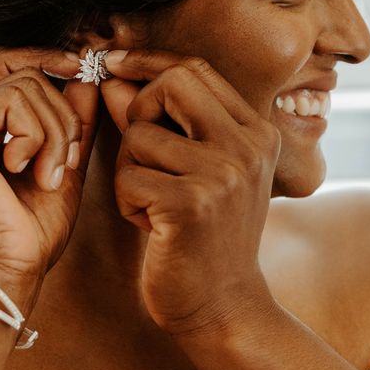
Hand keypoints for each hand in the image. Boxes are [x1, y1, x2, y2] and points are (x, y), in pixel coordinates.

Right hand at [0, 47, 99, 291]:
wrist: (10, 268)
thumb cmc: (33, 226)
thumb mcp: (64, 160)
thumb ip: (73, 117)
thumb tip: (87, 72)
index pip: (12, 62)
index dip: (49, 57)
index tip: (84, 67)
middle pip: (27, 72)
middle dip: (64, 112)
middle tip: (67, 161)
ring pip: (25, 85)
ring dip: (53, 132)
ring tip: (47, 176)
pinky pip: (10, 101)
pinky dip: (33, 136)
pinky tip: (21, 170)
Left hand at [100, 49, 280, 336]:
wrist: (223, 307)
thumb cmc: (202, 232)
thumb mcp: (190, 168)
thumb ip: (156, 119)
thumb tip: (113, 78)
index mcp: (256, 131)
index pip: (195, 68)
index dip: (148, 62)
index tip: (114, 63)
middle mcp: (248, 145)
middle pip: (173, 82)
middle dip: (140, 108)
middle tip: (143, 151)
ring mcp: (224, 173)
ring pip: (140, 133)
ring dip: (130, 169)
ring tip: (153, 201)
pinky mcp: (192, 203)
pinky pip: (129, 176)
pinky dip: (127, 201)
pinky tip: (152, 226)